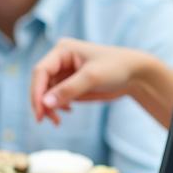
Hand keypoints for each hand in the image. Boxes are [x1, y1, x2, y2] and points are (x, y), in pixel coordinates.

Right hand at [31, 39, 146, 124]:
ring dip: (49, 107)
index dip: (36, 92)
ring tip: (57, 121)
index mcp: (62, 50)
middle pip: (41, 83)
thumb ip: (68, 90)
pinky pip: (56, 97)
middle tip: (46, 120)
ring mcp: (65, 73)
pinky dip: (57, 107)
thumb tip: (45, 103)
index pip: (40, 71)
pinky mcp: (71, 84)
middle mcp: (60, 60)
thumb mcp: (92, 78)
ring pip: (46, 92)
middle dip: (42, 102)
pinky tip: (67, 112)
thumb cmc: (116, 68)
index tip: (40, 112)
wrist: (136, 74)